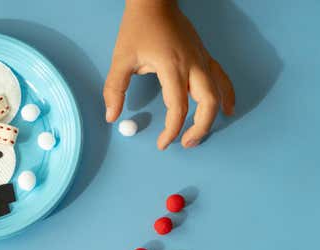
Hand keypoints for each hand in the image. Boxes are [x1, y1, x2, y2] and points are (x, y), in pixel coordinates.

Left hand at [104, 0, 234, 149]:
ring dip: (212, 116)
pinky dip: (227, 95)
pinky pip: (222, 78)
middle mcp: (192, 65)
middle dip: (199, 128)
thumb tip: (112, 117)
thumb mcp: (120, 59)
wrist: (155, 3)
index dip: (172, 130)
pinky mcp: (205, 56)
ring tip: (200, 134)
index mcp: (172, 66)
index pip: (177, 106)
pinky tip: (228, 109)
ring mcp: (202, 60)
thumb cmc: (137, 29)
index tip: (162, 144)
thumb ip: (115, 90)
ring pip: (218, 92)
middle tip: (185, 144)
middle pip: (207, 103)